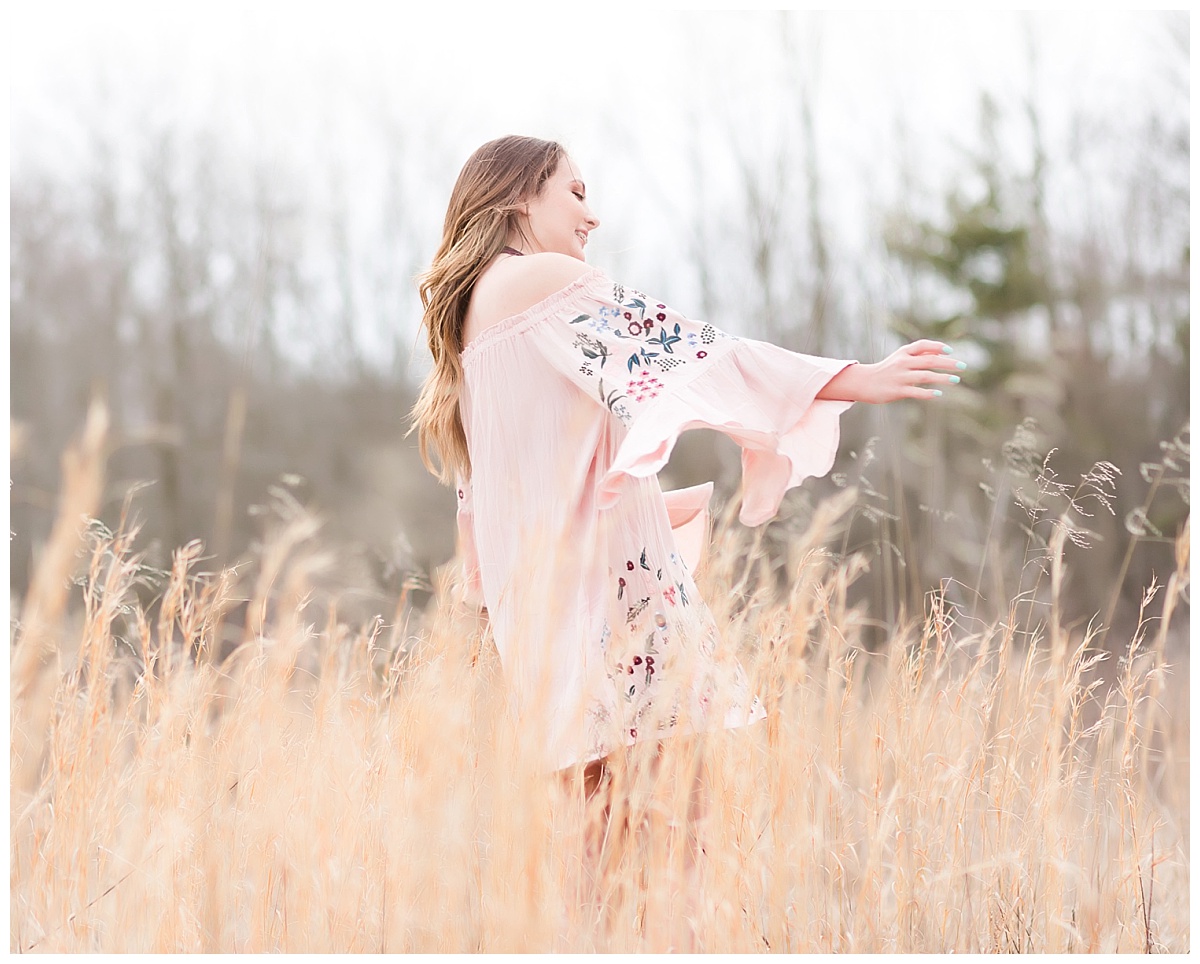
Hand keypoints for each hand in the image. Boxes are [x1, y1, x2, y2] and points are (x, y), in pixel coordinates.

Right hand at [819, 341, 964, 403]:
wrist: (863, 383)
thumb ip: (918, 355)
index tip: (950, 351)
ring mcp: (899, 377)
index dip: (937, 346)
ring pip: (925, 375)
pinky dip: (928, 393)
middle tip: (963, 366)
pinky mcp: (896, 391)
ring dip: (942, 377)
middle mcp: (902, 363)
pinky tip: (938, 394)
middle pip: (929, 360)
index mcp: (903, 353)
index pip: (923, 345)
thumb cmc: (885, 370)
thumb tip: (941, 353)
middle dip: (948, 363)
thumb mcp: (899, 358)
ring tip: (956, 380)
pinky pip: (915, 391)